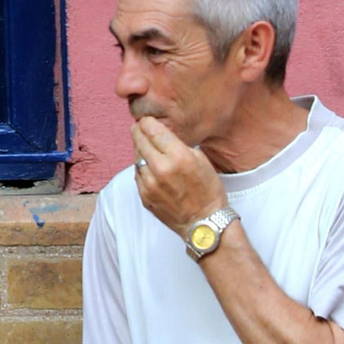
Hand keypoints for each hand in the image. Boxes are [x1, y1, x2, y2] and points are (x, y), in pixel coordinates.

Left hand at [132, 115, 225, 235]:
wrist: (204, 223)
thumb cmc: (208, 191)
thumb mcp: (201, 160)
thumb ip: (179, 144)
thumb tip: (160, 133)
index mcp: (178, 157)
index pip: (153, 130)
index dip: (147, 122)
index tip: (146, 120)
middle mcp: (161, 169)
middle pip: (139, 140)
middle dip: (139, 131)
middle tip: (140, 128)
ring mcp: (150, 184)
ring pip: (136, 157)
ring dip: (140, 149)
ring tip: (147, 147)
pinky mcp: (144, 195)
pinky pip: (137, 174)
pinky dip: (141, 167)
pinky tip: (150, 167)